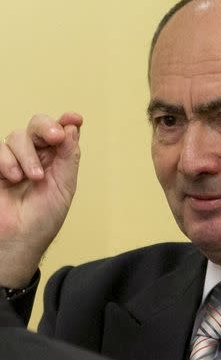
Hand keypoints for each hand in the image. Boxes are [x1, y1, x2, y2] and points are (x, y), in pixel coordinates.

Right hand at [0, 112, 82, 287]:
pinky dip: (8, 161)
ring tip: (34, 178)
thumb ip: (68, 157)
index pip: (61, 133)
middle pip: (39, 125)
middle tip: (55, 137)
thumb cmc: (43, 219)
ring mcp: (13, 160)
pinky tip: (14, 178)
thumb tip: (72, 128)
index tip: (74, 119)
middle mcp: (35, 156)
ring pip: (17, 136)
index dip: (67, 122)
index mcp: (56, 160)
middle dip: (47, 127)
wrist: (19, 240)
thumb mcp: (64, 187)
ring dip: (27, 155)